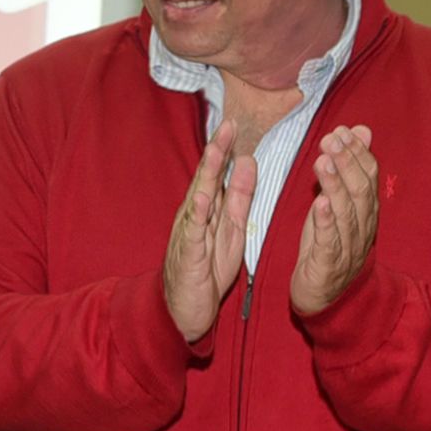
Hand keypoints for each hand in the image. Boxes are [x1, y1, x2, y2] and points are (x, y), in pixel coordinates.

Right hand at [163, 121, 255, 342]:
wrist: (184, 307)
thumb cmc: (206, 268)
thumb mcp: (230, 228)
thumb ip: (238, 197)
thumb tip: (247, 161)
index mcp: (209, 208)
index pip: (217, 172)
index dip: (226, 148)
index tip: (236, 123)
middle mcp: (195, 214)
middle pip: (206, 177)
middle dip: (217, 150)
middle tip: (228, 124)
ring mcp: (189, 232)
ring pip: (198, 197)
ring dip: (206, 173)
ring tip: (215, 150)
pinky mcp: (188, 252)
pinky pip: (193, 230)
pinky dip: (198, 212)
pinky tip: (203, 197)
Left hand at [291, 124, 378, 316]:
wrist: (328, 298)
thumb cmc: (329, 246)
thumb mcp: (337, 204)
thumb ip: (346, 170)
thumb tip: (361, 130)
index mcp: (365, 213)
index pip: (368, 178)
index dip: (357, 154)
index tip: (343, 131)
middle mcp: (362, 228)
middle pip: (360, 192)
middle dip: (346, 163)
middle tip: (331, 139)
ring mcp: (348, 248)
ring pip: (346, 214)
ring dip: (335, 186)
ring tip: (324, 161)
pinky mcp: (328, 266)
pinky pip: (329, 242)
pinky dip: (326, 222)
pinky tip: (320, 204)